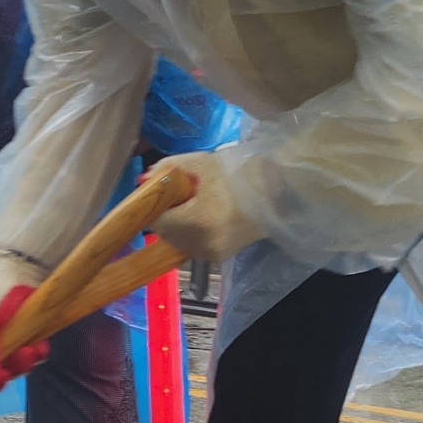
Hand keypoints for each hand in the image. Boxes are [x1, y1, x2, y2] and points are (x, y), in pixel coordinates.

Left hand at [144, 151, 262, 263]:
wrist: (277, 189)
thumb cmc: (239, 173)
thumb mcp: (201, 164)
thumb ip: (169, 170)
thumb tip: (145, 180)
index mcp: (200, 221)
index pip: (157, 221)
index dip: (154, 205)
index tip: (157, 193)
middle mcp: (205, 244)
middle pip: (165, 234)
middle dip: (165, 214)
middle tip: (177, 195)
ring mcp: (213, 254)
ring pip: (176, 242)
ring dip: (176, 224)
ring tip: (192, 204)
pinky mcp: (219, 257)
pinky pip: (191, 245)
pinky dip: (189, 232)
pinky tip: (201, 215)